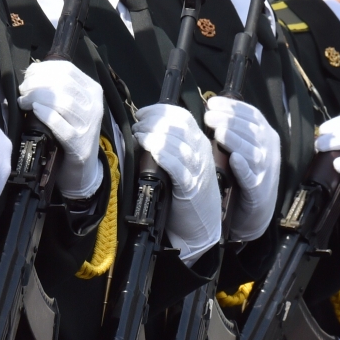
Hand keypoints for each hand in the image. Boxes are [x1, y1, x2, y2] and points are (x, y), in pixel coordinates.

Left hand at [19, 59, 103, 199]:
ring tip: (24, 102)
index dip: (43, 69)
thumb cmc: (71, 131)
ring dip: (37, 98)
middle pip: (63, 83)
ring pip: (63, 102)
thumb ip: (56, 88)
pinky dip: (45, 115)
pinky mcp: (79, 144)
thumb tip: (29, 73)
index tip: (28, 76)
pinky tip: (35, 111)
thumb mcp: (70, 105)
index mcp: (92, 90)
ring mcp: (88, 125)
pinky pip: (60, 125)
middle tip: (23, 91)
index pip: (67, 70)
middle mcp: (94, 105)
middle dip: (37, 83)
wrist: (83, 168)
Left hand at [134, 104, 220, 265]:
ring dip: (152, 134)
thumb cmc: (186, 197)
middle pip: (177, 124)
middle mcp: (202, 153)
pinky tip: (149, 148)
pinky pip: (175, 163)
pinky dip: (161, 152)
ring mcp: (197, 169)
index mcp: (201, 144)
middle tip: (137, 125)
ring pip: (175, 141)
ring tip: (138, 135)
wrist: (200, 228)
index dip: (160, 111)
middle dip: (153, 120)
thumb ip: (171, 147)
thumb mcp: (183, 165)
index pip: (182, 116)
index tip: (143, 114)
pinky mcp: (190, 187)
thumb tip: (145, 130)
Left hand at [204, 97, 279, 241]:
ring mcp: (266, 171)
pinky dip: (243, 168)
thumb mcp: (245, 147)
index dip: (233, 107)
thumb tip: (211, 110)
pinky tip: (234, 160)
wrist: (256, 212)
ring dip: (236, 141)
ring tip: (219, 133)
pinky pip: (252, 178)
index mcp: (267, 136)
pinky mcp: (259, 191)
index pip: (252, 115)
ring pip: (253, 152)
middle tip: (208, 116)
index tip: (213, 103)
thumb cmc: (246, 174)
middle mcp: (270, 151)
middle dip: (230, 120)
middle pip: (252, 130)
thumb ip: (235, 130)